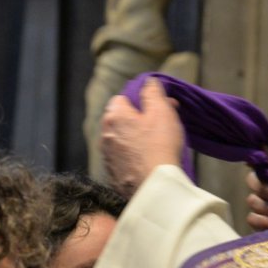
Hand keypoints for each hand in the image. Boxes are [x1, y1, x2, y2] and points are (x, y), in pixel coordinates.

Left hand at [100, 78, 184, 197]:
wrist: (153, 185)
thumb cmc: (159, 145)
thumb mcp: (162, 111)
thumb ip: (153, 92)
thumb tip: (148, 82)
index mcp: (114, 116)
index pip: (122, 98)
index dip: (141, 101)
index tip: (158, 109)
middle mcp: (105, 134)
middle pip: (121, 119)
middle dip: (138, 120)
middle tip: (160, 126)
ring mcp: (107, 156)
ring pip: (121, 140)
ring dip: (134, 139)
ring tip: (155, 146)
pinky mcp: (112, 174)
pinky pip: (122, 159)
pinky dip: (132, 157)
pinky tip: (147, 162)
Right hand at [245, 152, 267, 230]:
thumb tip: (266, 146)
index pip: (260, 167)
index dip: (259, 166)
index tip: (264, 169)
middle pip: (252, 182)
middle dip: (267, 189)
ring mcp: (266, 211)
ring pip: (252, 201)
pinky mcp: (262, 228)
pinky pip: (252, 218)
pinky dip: (265, 221)